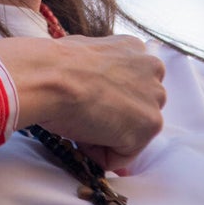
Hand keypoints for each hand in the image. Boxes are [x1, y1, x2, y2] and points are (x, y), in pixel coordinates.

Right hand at [0, 34, 165, 170]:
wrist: (48, 78)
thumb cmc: (53, 66)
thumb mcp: (83, 56)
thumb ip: (100, 72)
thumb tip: (90, 89)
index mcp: (134, 48)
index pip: (128, 87)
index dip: (102, 101)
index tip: (84, 103)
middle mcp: (153, 68)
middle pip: (133, 110)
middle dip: (109, 119)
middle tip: (80, 115)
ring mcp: (155, 97)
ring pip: (130, 133)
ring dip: (104, 137)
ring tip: (80, 123)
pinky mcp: (150, 124)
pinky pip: (122, 154)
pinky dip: (100, 155)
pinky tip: (83, 136)